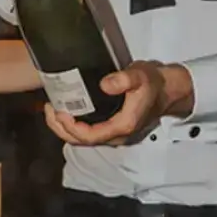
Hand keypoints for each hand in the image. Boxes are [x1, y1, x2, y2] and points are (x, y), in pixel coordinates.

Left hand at [45, 61, 194, 145]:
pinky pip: (87, 132)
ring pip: (82, 138)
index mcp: (122, 126)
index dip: (71, 127)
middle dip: (61, 128)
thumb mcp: (140, 75)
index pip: (90, 136)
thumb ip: (123, 79)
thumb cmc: (153, 83)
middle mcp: (116, 134)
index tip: (60, 111)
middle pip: (81, 141)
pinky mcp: (110, 127)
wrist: (167, 89)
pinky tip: (64, 110)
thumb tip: (105, 84)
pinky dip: (72, 124)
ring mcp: (112, 132)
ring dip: (64, 127)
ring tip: (51, 109)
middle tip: (49, 109)